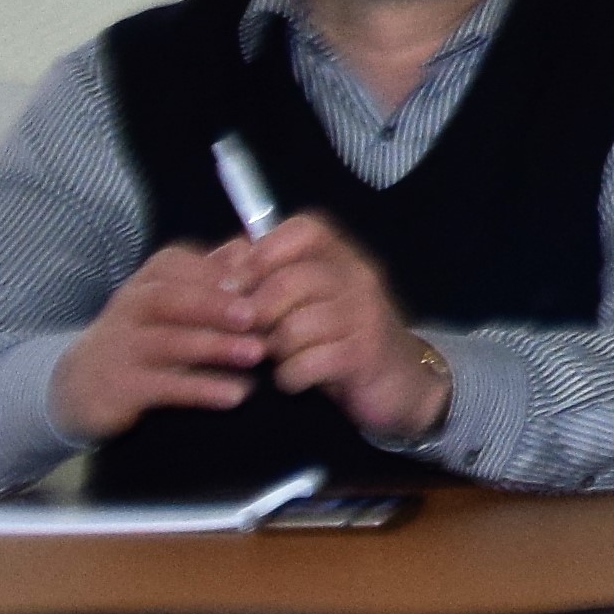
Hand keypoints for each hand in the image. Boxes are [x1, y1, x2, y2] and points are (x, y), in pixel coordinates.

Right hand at [52, 240, 268, 442]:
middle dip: (213, 305)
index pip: (174, 265)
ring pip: (165, 342)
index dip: (215, 272)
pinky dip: (200, 389)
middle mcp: (127, 308)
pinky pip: (161, 387)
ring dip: (214, 346)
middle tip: (256, 315)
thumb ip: (208, 277)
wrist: (80, 385)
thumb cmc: (145, 336)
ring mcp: (119, 348)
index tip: (258, 280)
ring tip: (256, 353)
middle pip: (167, 299)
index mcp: (146, 282)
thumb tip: (248, 248)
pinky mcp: (118, 388)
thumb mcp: (171, 302)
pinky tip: (236, 394)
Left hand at [228, 218, 451, 445]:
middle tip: (247, 334)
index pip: (304, 230)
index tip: (235, 285)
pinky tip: (293, 379)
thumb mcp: (304, 301)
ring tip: (276, 358)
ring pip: (294, 326)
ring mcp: (365, 315)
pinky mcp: (365, 354)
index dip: (263, 252)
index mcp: (340, 257)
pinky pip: (307, 362)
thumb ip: (264, 276)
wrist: (399, 383)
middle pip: (289, 281)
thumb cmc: (336, 338)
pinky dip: (289, 376)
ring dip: (273, 350)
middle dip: (255, 314)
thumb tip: (215, 260)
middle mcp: (357, 277)